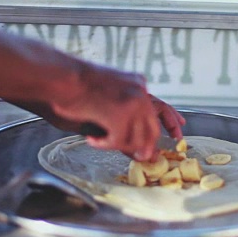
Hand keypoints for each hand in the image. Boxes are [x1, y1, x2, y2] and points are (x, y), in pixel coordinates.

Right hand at [44, 61, 185, 160]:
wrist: (58, 78)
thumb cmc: (72, 90)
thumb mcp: (104, 106)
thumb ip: (122, 123)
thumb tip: (138, 148)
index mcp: (136, 85)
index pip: (161, 106)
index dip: (170, 121)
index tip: (178, 132)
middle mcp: (139, 92)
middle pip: (152, 129)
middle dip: (147, 147)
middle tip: (142, 158)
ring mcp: (132, 103)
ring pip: (137, 138)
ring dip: (117, 145)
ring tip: (99, 140)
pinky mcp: (121, 114)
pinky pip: (120, 142)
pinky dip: (105, 144)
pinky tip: (92, 139)